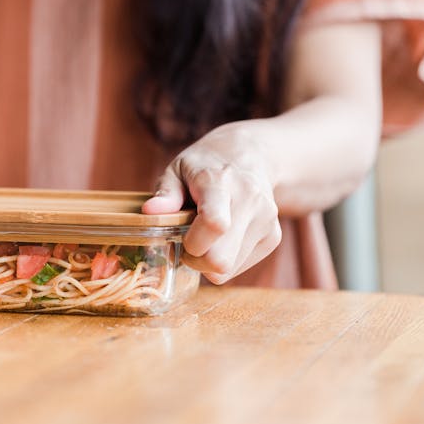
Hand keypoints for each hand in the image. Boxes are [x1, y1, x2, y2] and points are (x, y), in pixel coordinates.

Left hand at [142, 123, 281, 283]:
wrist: (250, 155)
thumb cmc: (205, 165)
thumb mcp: (178, 169)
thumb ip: (165, 193)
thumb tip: (150, 212)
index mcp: (221, 181)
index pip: (215, 224)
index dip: (193, 243)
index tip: (182, 237)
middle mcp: (249, 200)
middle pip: (222, 259)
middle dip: (197, 261)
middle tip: (189, 243)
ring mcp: (266, 219)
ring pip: (230, 268)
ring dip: (211, 261)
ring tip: (208, 234)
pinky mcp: (273, 236)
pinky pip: (241, 267)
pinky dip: (227, 259)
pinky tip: (224, 237)